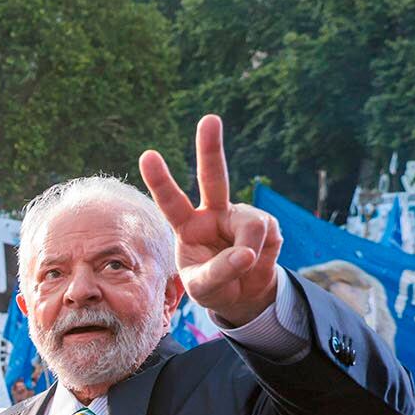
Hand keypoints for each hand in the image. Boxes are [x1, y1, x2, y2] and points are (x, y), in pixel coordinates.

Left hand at [139, 114, 281, 325]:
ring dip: (247, 253)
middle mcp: (213, 213)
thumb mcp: (205, 288)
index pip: (171, 202)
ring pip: (250, 224)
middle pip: (213, 176)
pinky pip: (267, 238)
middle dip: (211, 148)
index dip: (160, 180)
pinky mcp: (267, 223)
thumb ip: (219, 272)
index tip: (147, 155)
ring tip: (241, 267)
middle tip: (209, 120)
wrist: (243, 294)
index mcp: (187, 226)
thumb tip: (246, 253)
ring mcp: (241, 215)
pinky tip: (256, 261)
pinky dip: (261, 257)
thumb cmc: (214, 287)